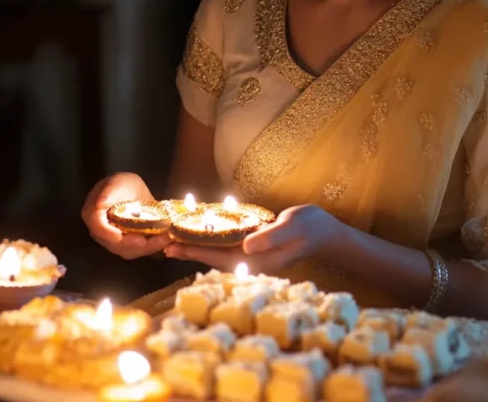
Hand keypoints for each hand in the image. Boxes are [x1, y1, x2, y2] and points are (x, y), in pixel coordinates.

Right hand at [81, 172, 170, 259]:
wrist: (130, 191)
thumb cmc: (123, 185)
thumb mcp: (119, 183)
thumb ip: (109, 192)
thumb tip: (100, 204)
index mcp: (92, 214)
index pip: (99, 228)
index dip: (112, 234)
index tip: (129, 235)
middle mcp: (98, 231)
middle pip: (115, 245)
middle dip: (138, 244)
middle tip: (159, 238)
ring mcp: (110, 241)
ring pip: (126, 251)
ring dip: (147, 247)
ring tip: (166, 238)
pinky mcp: (122, 245)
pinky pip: (134, 251)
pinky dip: (150, 247)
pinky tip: (163, 240)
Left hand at [164, 205, 341, 273]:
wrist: (325, 232)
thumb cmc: (310, 227)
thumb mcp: (292, 226)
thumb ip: (270, 237)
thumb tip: (245, 247)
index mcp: (258, 259)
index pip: (220, 256)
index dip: (196, 251)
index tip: (174, 246)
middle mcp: (252, 262)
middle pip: (213, 257)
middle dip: (188, 251)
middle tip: (162, 245)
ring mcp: (252, 257)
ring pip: (217, 253)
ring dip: (195, 247)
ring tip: (172, 242)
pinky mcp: (253, 250)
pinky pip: (226, 247)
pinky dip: (209, 242)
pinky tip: (197, 235)